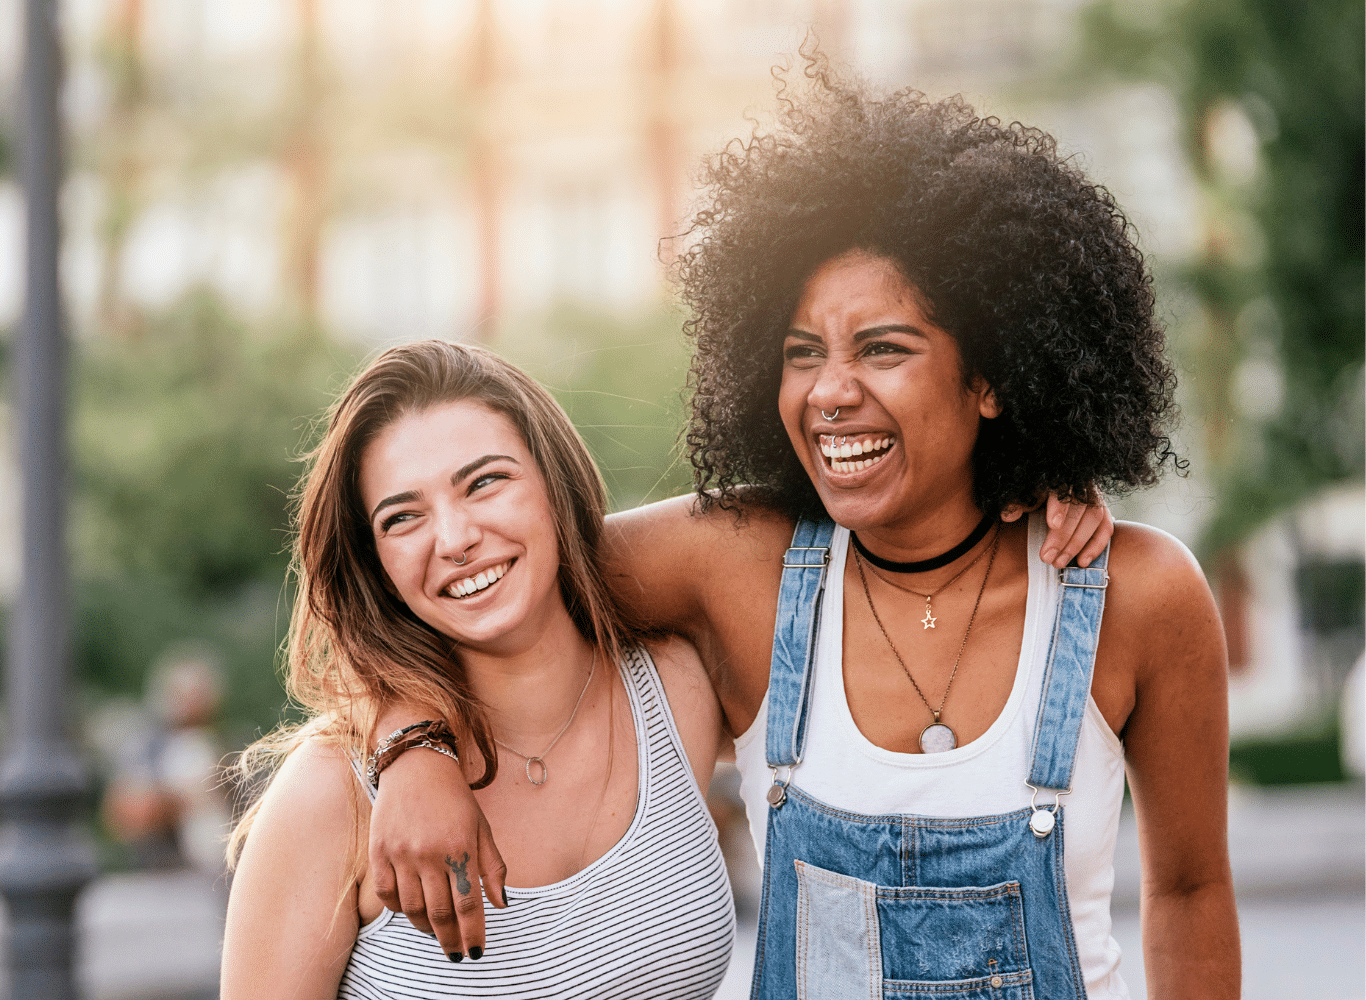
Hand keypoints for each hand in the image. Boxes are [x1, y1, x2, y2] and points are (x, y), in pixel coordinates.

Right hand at [368, 747, 507, 960]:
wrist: (417, 765)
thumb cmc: (455, 800)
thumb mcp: (482, 828)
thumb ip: (493, 867)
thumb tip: (502, 905)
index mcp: (460, 847)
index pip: (469, 903)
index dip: (473, 933)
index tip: (476, 952)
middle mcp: (430, 853)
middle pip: (440, 912)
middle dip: (450, 939)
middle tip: (456, 953)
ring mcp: (401, 853)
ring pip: (412, 908)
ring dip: (426, 927)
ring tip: (436, 931)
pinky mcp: (378, 851)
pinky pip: (386, 894)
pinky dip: (399, 909)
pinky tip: (411, 909)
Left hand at [1001, 491, 1113, 568]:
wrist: (1049, 491)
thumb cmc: (1033, 493)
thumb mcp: (1023, 495)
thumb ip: (1016, 503)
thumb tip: (1008, 515)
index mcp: (1059, 476)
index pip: (1063, 488)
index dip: (1059, 507)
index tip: (1052, 524)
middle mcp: (1081, 483)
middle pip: (1079, 508)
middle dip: (1063, 535)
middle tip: (1047, 557)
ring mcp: (1095, 496)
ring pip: (1094, 518)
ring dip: (1077, 544)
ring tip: (1059, 563)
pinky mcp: (1102, 511)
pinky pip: (1106, 528)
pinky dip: (1096, 546)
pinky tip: (1082, 562)